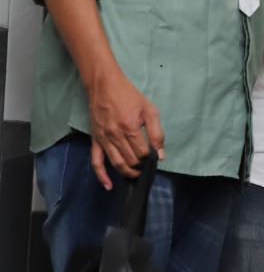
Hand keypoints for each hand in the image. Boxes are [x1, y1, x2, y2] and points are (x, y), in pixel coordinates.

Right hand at [85, 70, 164, 189]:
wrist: (104, 86)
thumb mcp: (150, 111)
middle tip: (146, 164)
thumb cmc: (129, 96)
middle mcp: (115, 136)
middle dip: (141, 166)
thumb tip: (160, 154)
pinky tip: (109, 186)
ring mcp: (103, 140)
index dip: (150, 157)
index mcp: (130, 128)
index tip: (154, 155)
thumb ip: (157, 133)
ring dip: (127, 173)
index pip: (143, 153)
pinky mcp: (95, 140)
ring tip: (136, 174)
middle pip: (130, 161)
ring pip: (116, 164)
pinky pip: (96, 162)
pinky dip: (102, 176)